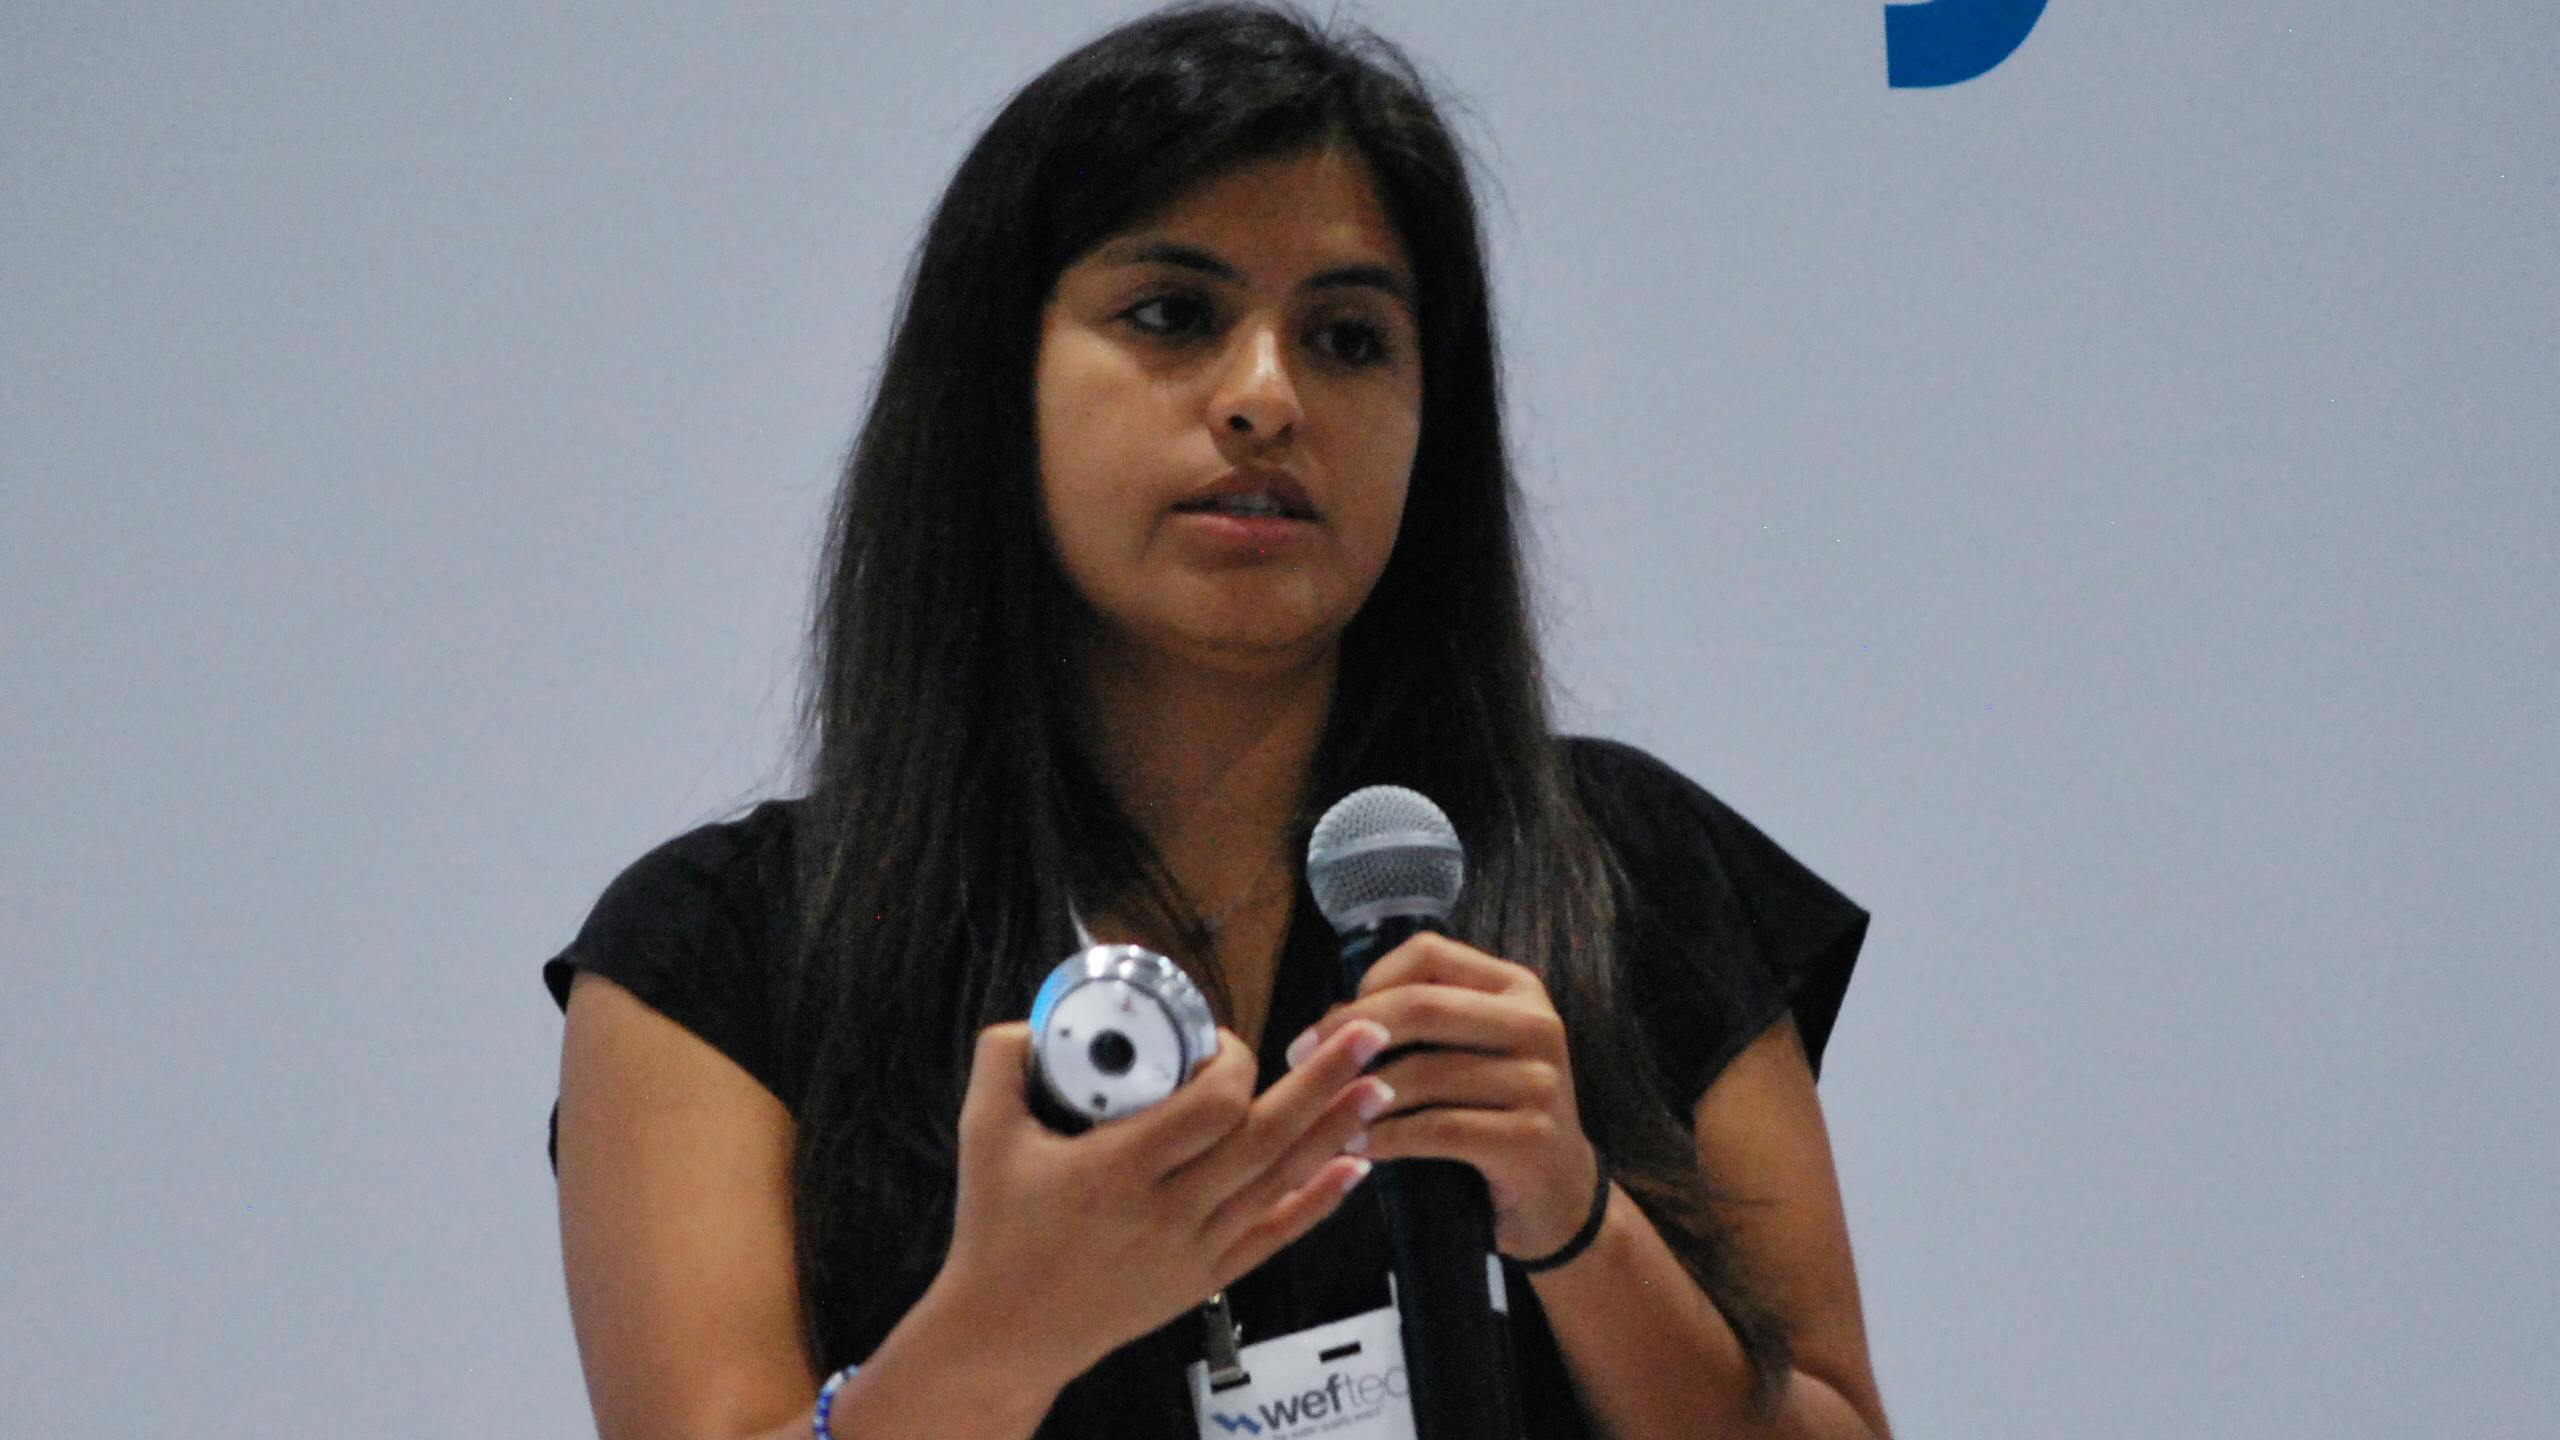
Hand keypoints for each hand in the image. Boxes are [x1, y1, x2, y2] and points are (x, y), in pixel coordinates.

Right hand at [925, 1018, 1392, 1385]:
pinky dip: (1318, 1201)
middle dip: (1323, 1081)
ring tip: (1378, 1085)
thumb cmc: (995, 1231)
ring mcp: (1192, 1250)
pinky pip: (1274, 1235)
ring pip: (1279, 1182)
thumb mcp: (983, 1136)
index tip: (1223, 1041)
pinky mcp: (1204, 1278)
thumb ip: (1003, 1062)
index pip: (1207, 1108)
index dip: (1232, 1063)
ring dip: (1333, 1131)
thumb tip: (1036, 1015)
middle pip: (1263, 1138)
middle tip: (1368, 1033)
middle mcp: (1166, 1212)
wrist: (1007, 1334)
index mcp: (1117, 1170)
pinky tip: (1355, 1167)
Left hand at [1284, 934, 1600, 1260]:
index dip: (1369, 983)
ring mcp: (1540, 1082)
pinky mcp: (1531, 1139)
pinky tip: (1360, 1146)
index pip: (1428, 955)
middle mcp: (1537, 1024)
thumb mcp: (1467, 1055)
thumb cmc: (1493, 1115)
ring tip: (1326, 1114)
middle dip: (1349, 1032)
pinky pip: (1438, 1129)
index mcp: (1516, 988)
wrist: (1558, 1195)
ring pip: (1425, 1072)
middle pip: (1423, 1006)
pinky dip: (1388, 1137)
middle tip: (1300, 1060)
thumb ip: (1416, 1026)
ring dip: (1360, 1095)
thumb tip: (1331, 1023)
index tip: (1326, 1025)